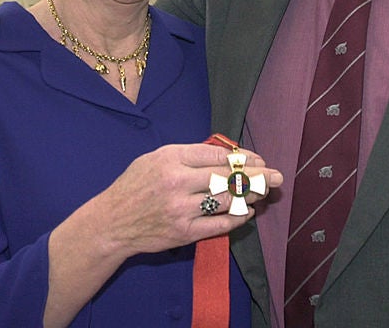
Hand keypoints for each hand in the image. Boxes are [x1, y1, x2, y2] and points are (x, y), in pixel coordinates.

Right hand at [91, 143, 282, 256]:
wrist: (112, 222)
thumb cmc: (134, 185)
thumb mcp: (155, 157)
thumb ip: (188, 155)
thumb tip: (225, 155)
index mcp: (172, 160)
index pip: (217, 155)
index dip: (243, 157)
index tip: (258, 158)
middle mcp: (178, 184)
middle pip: (228, 177)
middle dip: (257, 175)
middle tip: (276, 175)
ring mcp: (182, 211)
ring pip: (227, 201)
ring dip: (251, 196)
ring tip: (265, 191)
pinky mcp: (184, 233)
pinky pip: (219, 226)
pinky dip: (237, 218)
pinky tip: (247, 212)